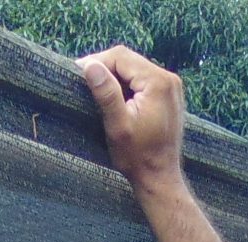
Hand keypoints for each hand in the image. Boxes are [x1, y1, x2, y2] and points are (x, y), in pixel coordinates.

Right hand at [79, 45, 185, 194]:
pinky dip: (125, 86)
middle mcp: (168, 79)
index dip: (96, 62)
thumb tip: (90, 66)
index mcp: (158, 82)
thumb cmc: (138, 158)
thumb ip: (106, 94)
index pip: (120, 57)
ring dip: (113, 77)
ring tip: (95, 92)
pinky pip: (141, 80)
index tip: (77, 74)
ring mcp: (170, 87)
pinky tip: (113, 100)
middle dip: (104, 69)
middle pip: (128, 60)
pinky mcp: (167, 95)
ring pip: (133, 69)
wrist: (160, 178)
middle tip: (82, 82)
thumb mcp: (118, 126)